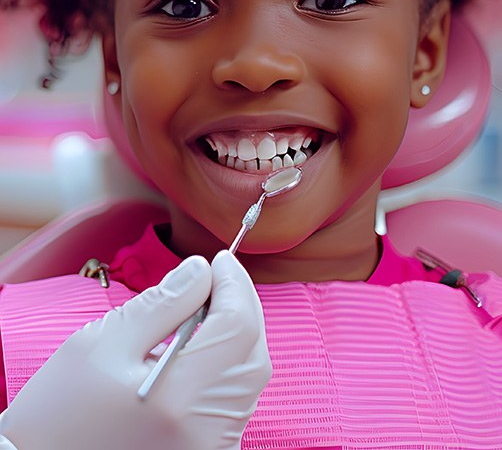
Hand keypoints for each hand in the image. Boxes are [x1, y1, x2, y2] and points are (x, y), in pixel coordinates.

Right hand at [0, 251, 270, 449]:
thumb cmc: (60, 414)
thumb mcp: (101, 344)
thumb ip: (160, 302)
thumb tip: (200, 270)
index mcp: (179, 399)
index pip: (238, 327)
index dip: (234, 285)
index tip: (218, 259)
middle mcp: (206, 431)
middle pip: (252, 353)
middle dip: (240, 306)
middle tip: (214, 278)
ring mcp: (209, 448)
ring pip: (249, 377)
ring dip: (236, 334)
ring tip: (204, 308)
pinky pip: (234, 400)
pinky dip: (227, 364)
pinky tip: (202, 345)